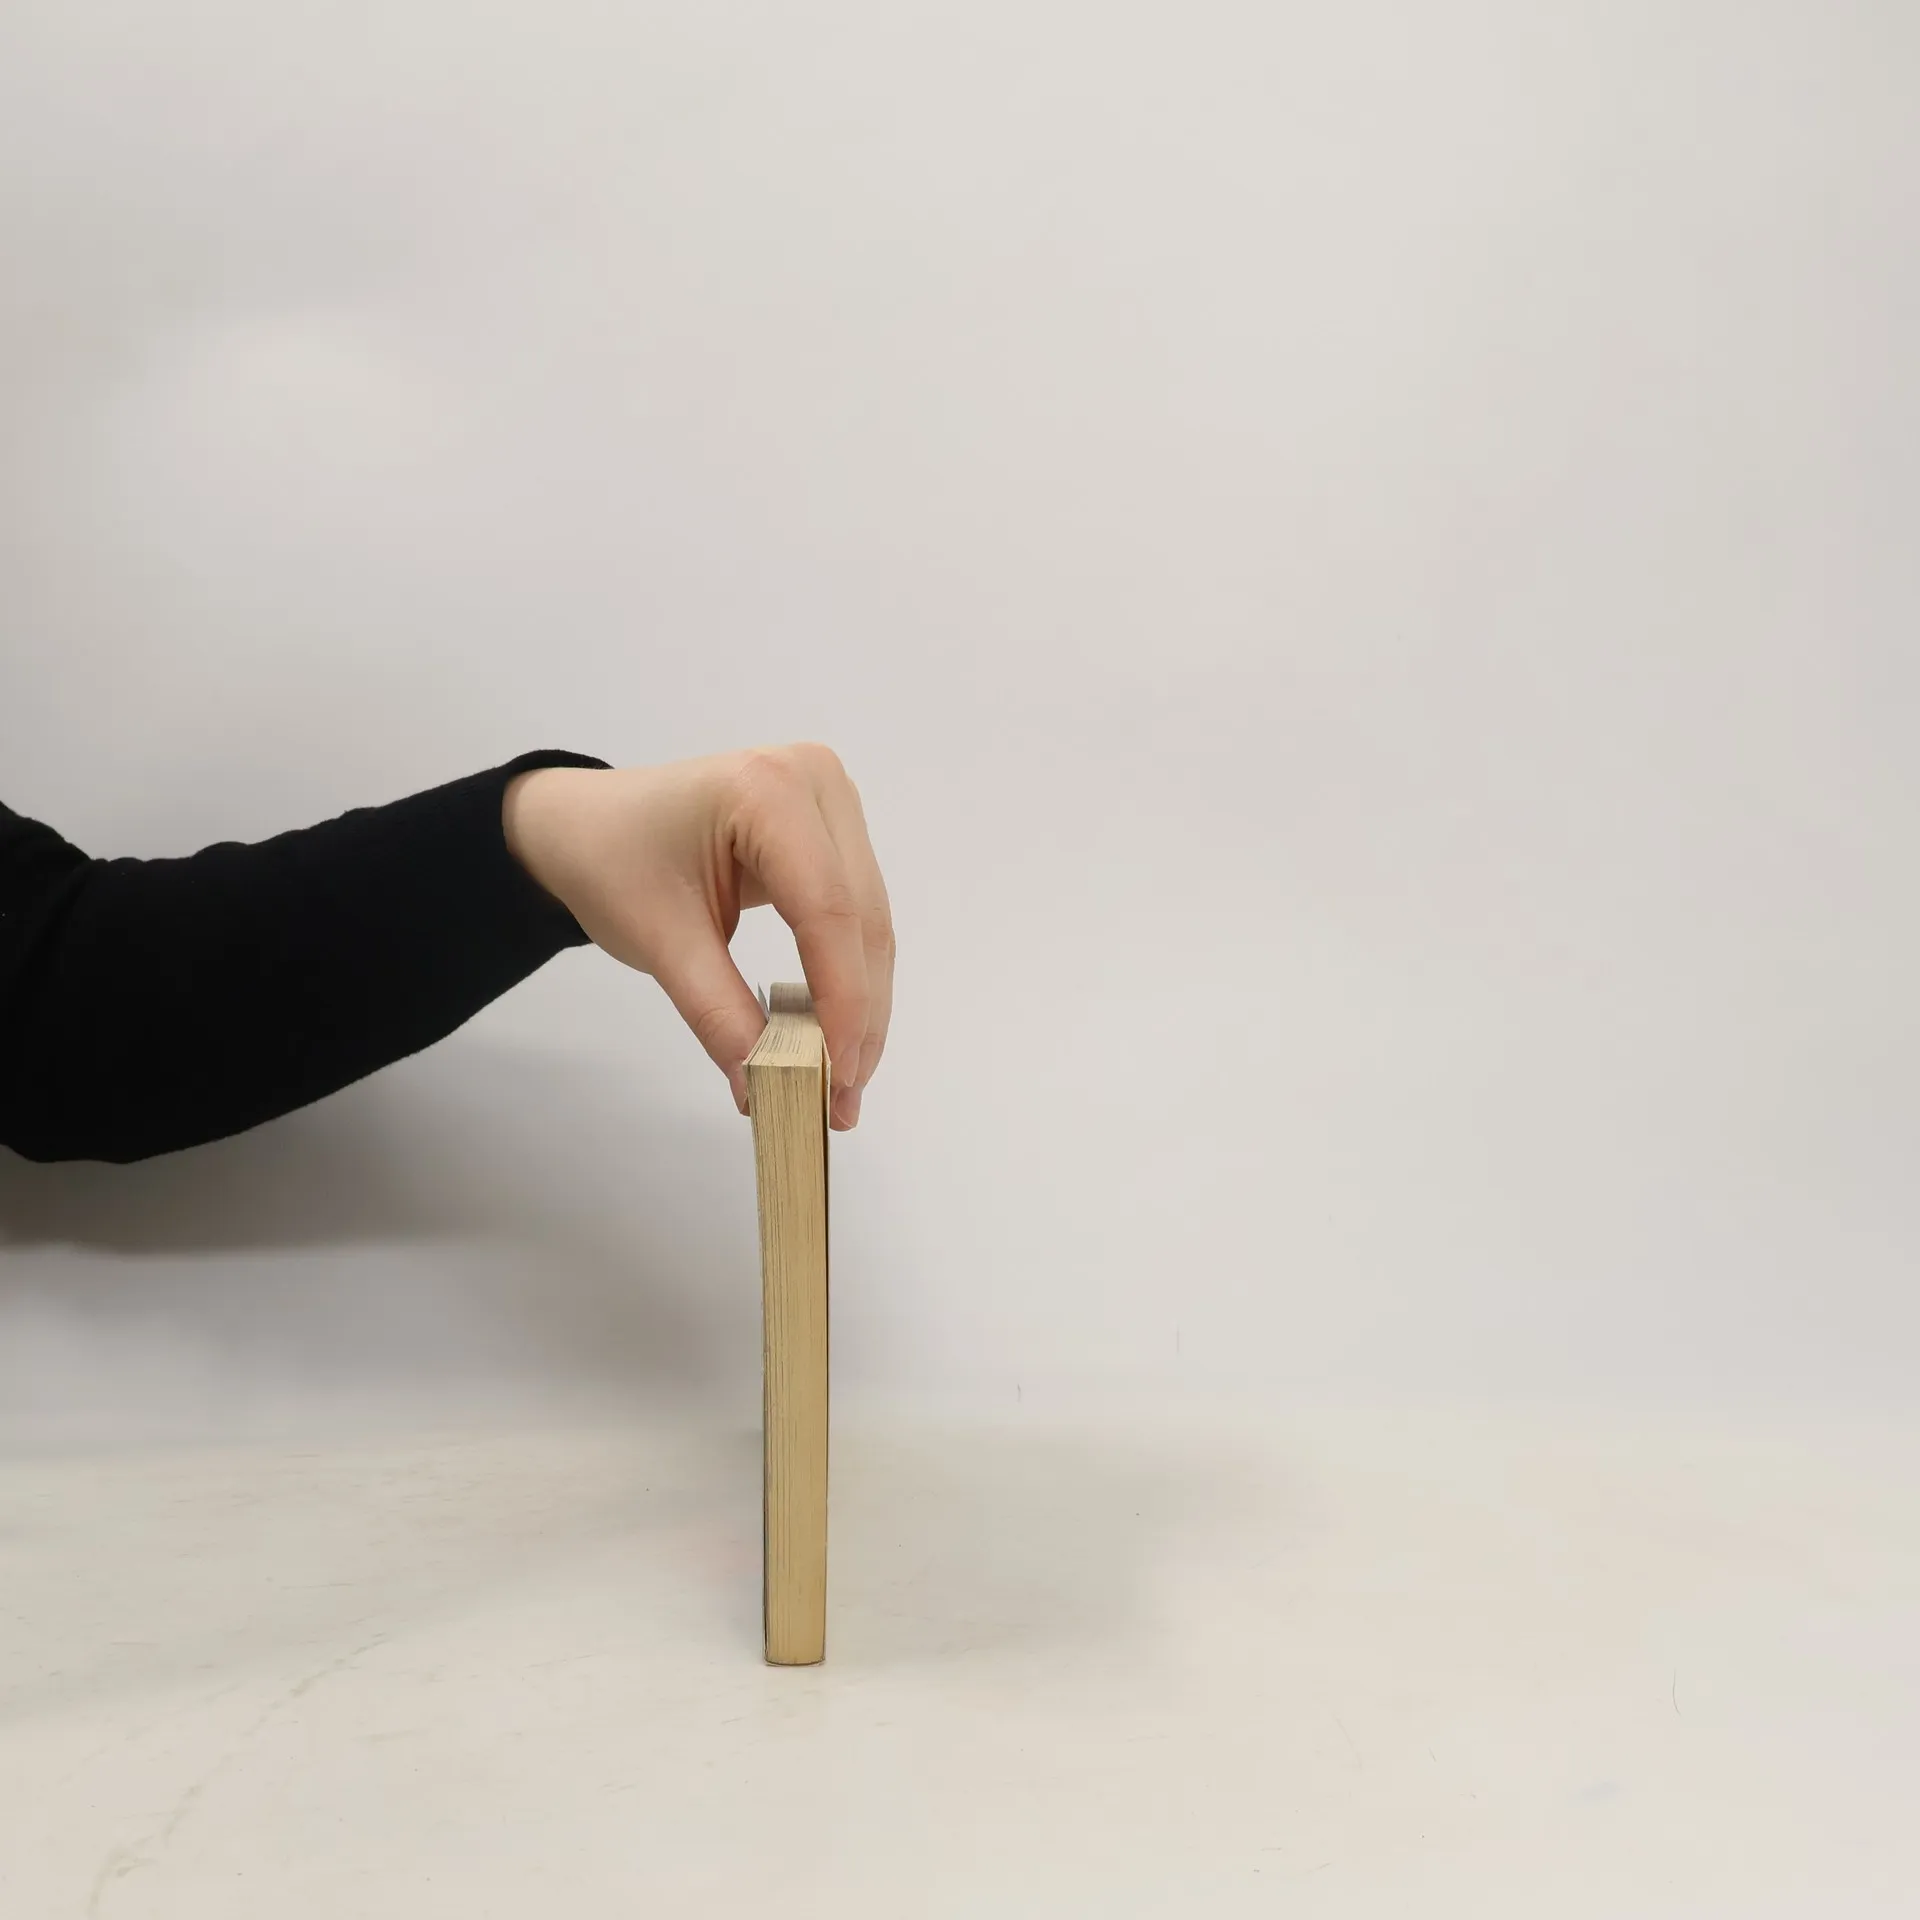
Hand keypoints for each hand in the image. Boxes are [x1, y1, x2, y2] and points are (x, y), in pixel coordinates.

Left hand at [502, 744, 892, 1128]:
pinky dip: (850, 980)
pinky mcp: (836, 831)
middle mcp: (814, 781)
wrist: (590, 825)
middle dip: (857, 1016)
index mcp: (766, 789)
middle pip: (860, 918)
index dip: (841, 998)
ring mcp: (832, 802)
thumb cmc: (613, 863)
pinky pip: (857, 916)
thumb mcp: (659, 940)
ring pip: (870, 923)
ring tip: (844, 1083)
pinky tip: (839, 1037)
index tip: (835, 1074)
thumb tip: (768, 1087)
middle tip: (842, 1099)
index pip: (826, 907)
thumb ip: (717, 1012)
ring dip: (864, 1007)